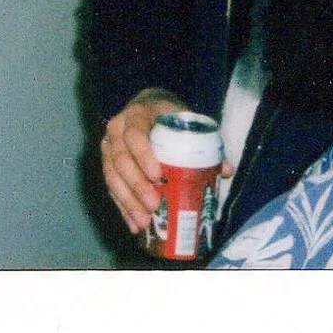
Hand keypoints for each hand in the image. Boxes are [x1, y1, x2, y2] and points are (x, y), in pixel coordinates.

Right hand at [98, 89, 188, 236]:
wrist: (146, 106)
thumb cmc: (168, 116)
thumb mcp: (183, 119)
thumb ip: (202, 141)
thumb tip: (226, 169)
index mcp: (136, 115)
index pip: (135, 135)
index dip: (143, 156)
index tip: (158, 176)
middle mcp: (117, 130)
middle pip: (121, 160)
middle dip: (137, 186)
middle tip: (153, 206)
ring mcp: (108, 147)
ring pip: (112, 176)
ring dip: (128, 202)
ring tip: (144, 222)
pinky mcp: (106, 164)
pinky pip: (110, 188)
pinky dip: (122, 208)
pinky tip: (133, 225)